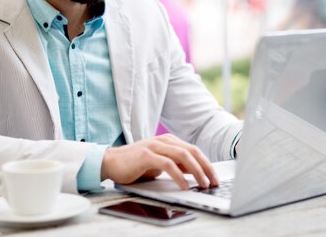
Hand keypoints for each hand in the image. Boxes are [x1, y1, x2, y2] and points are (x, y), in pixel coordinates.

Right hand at [101, 134, 217, 189]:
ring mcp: (154, 146)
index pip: (193, 150)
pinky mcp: (146, 155)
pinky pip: (168, 164)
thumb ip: (176, 164)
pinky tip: (185, 185)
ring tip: (203, 184)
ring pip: (183, 156)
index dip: (206, 163)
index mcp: (168, 141)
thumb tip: (196, 172)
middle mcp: (163, 140)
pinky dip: (179, 175)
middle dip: (206, 167)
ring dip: (196, 171)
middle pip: (192, 151)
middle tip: (214, 181)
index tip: (214, 177)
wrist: (111, 162)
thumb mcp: (159, 164)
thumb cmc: (135, 164)